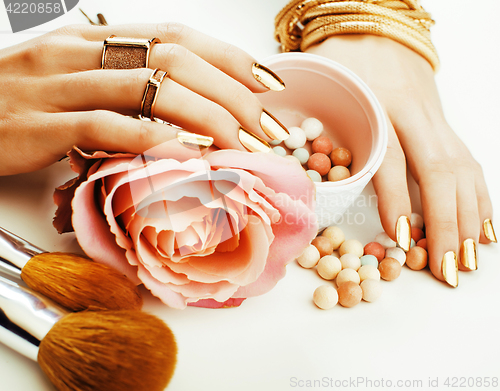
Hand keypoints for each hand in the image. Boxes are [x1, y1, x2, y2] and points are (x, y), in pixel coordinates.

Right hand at [0, 23, 287, 174]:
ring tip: (244, 145)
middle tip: (269, 129)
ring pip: (148, 89)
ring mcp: (58, 87)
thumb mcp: (77, 85)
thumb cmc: (19, 105)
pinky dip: (151, 139)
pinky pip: (104, 127)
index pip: (177, 36)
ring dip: (206, 116)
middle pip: (175, 60)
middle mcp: (80, 53)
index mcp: (94, 41)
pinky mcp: (38, 125)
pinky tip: (188, 154)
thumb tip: (184, 117)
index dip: (229, 57)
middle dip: (232, 94)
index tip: (270, 83)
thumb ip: (126, 91)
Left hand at [306, 34, 494, 285]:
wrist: (379, 30)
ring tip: (468, 260)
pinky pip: (470, 164)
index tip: (403, 238)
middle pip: (439, 171)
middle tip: (446, 268)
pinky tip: (485, 230)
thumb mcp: (313, 77)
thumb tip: (264, 151)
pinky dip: (481, 199)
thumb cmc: (340, 59)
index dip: (399, 199)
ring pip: (461, 172)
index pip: (393, 157)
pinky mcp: (445, 127)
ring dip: (469, 218)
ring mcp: (435, 121)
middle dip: (446, 222)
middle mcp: (414, 115)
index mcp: (379, 104)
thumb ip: (294, 114)